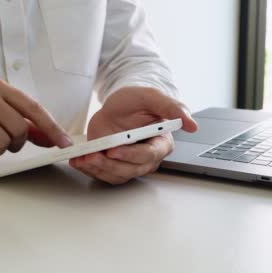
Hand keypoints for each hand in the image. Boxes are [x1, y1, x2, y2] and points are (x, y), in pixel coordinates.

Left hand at [69, 87, 198, 184]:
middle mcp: (147, 157)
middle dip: (109, 164)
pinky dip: (90, 170)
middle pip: (131, 169)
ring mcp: (130, 163)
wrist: (116, 106)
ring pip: (117, 175)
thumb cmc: (135, 101)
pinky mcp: (115, 166)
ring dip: (98, 169)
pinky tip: (79, 162)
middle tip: (92, 156)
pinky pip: (105, 175)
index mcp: (161, 142)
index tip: (114, 149)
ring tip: (82, 159)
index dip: (131, 154)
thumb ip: (171, 107)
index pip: (149, 155)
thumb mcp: (150, 97)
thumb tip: (192, 124)